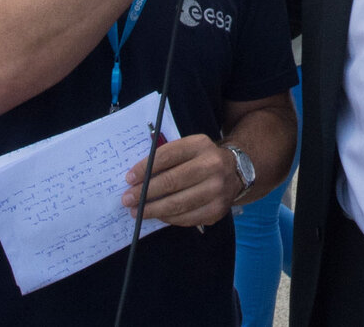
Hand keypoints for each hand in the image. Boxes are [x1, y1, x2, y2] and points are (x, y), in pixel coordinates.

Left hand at [120, 134, 238, 225]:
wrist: (235, 172)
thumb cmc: (201, 159)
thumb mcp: (188, 148)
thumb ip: (166, 158)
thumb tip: (136, 179)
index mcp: (201, 145)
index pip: (167, 156)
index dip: (145, 169)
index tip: (129, 179)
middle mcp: (212, 166)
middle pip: (171, 182)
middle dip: (145, 193)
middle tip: (127, 199)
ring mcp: (217, 190)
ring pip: (177, 204)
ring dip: (152, 209)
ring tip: (137, 212)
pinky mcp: (217, 210)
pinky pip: (186, 218)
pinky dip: (168, 218)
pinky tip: (158, 215)